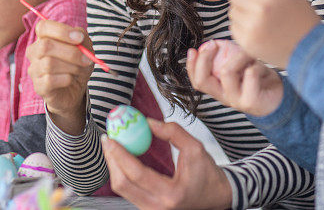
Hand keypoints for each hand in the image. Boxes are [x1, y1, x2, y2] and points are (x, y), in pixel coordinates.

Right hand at [27, 19, 93, 134]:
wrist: (76, 88)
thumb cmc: (77, 63)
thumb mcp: (84, 47)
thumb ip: (81, 37)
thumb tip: (77, 36)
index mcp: (44, 37)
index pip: (43, 27)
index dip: (61, 31)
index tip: (79, 38)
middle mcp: (34, 52)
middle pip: (45, 46)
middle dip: (70, 52)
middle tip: (86, 58)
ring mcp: (34, 69)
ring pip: (49, 64)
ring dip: (71, 66)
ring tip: (79, 70)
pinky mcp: (38, 86)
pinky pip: (50, 80)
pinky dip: (66, 79)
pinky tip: (70, 79)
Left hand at [102, 118, 231, 209]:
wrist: (216, 197)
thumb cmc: (207, 174)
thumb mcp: (196, 148)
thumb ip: (173, 133)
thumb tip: (147, 122)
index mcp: (171, 194)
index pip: (137, 174)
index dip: (120, 155)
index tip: (111, 137)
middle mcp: (158, 208)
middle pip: (122, 185)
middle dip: (111, 159)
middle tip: (108, 139)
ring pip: (122, 189)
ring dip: (114, 165)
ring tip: (113, 145)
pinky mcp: (147, 209)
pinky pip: (128, 190)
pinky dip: (122, 172)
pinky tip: (122, 157)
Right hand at [187, 40, 283, 117]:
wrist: (280, 96)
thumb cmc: (258, 78)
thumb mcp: (240, 65)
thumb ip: (226, 57)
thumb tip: (213, 43)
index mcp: (218, 89)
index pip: (197, 80)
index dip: (191, 65)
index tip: (193, 50)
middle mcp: (224, 97)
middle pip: (202, 81)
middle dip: (204, 59)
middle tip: (213, 45)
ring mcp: (236, 101)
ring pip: (226, 73)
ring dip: (237, 57)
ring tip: (249, 55)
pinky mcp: (250, 101)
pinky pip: (248, 75)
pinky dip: (254, 65)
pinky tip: (260, 67)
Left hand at [228, 0, 320, 66]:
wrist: (311, 49)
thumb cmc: (299, 17)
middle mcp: (260, 7)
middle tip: (253, 1)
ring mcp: (252, 26)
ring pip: (232, 10)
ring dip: (242, 12)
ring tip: (260, 18)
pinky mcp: (247, 42)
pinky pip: (233, 26)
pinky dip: (242, 27)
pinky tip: (258, 30)